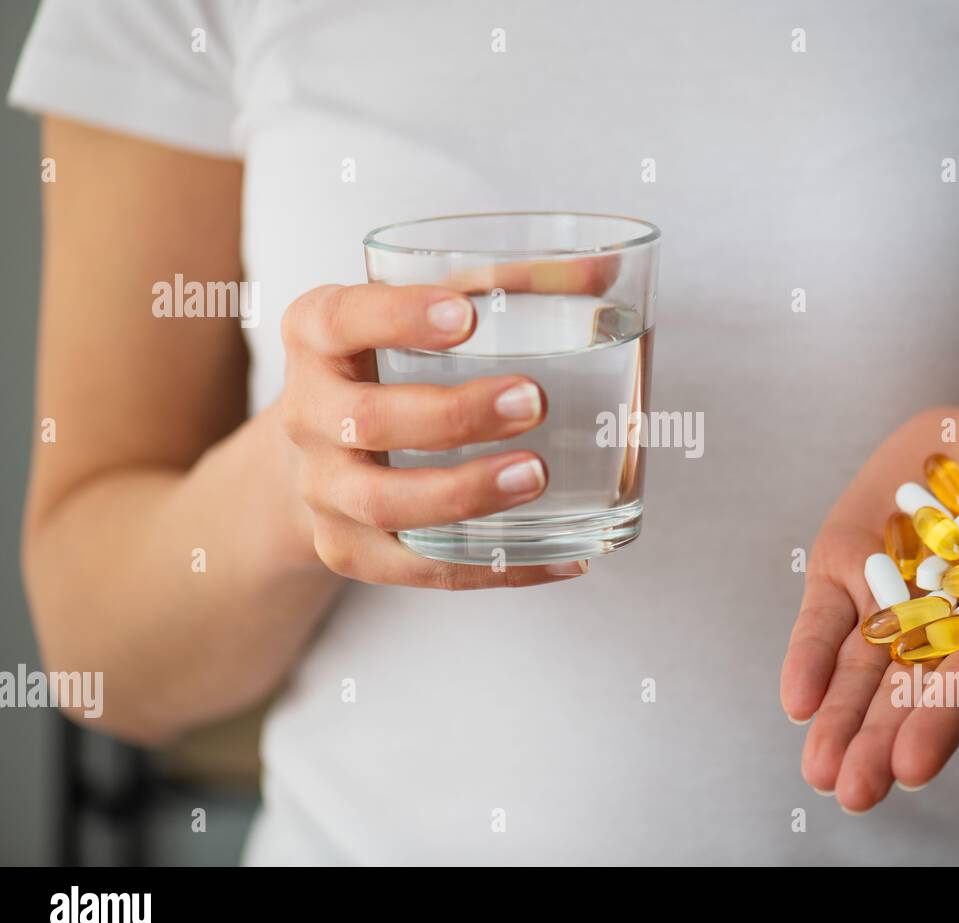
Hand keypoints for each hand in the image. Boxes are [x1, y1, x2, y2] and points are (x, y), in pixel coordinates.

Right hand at [277, 257, 616, 588]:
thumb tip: (605, 270)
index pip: (340, 319)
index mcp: (317, 337)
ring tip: (537, 475)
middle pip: (367, 421)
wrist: (322, 451)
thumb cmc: (394, 363)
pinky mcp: (350, 550)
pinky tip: (567, 558)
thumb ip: (503, 284)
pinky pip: (421, 570)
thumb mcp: (422, 313)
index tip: (469, 314)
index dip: (398, 316)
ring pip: (384, 504)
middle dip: (452, 416)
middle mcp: (308, 414)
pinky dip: (497, 569)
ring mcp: (324, 490)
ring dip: (464, 493)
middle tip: (532, 400)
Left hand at [779, 397, 958, 810]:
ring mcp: (887, 600)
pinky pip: (823, 617)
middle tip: (855, 791)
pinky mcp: (845, 565)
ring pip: (858, 669)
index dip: (939, 723)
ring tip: (822, 769)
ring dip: (839, 718)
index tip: (911, 766)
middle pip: (905, 694)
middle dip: (877, 742)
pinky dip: (810, 655)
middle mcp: (938, 631)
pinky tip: (799, 699)